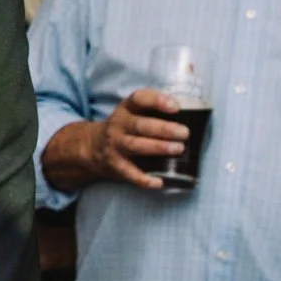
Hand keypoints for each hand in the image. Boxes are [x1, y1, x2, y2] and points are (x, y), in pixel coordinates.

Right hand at [67, 89, 188, 193]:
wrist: (91, 146)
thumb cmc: (123, 128)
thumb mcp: (131, 113)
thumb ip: (153, 111)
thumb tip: (190, 114)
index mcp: (126, 109)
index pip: (139, 99)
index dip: (157, 101)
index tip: (176, 107)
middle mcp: (118, 125)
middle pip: (140, 125)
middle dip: (164, 129)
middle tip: (184, 133)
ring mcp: (115, 145)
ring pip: (136, 146)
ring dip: (158, 148)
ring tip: (178, 149)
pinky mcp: (114, 164)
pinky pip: (129, 173)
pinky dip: (144, 179)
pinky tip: (159, 182)